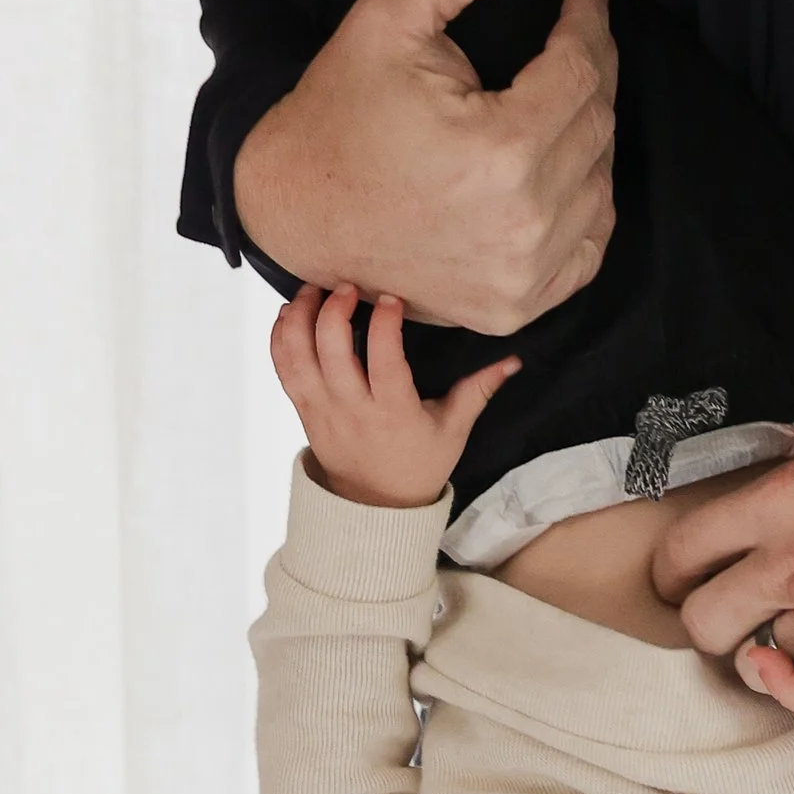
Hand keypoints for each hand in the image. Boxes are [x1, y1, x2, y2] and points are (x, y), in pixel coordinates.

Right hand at [233, 0, 616, 335]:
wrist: (296, 211)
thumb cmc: (339, 112)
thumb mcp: (385, 17)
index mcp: (500, 152)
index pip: (582, 71)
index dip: (589, 22)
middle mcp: (522, 223)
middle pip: (596, 128)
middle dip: (593, 70)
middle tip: (576, 37)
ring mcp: (521, 276)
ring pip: (600, 187)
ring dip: (589, 135)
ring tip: (560, 99)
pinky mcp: (515, 307)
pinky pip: (587, 249)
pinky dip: (586, 206)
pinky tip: (563, 167)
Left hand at [271, 284, 519, 507]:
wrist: (375, 506)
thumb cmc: (417, 464)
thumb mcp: (453, 430)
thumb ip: (478, 391)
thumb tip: (513, 361)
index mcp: (393, 413)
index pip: (384, 361)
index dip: (385, 324)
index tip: (391, 299)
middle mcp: (353, 410)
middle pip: (331, 351)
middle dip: (334, 310)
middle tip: (347, 286)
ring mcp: (322, 410)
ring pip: (298, 355)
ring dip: (300, 316)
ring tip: (314, 290)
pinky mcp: (303, 409)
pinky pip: (282, 367)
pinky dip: (280, 336)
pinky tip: (292, 313)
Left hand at [650, 421, 793, 655]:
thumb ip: (768, 488)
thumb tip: (734, 509)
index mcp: (768, 506)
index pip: (686, 548)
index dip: (668, 569)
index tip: (673, 574)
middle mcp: (785, 560)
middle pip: (707, 618)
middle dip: (701, 621)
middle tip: (709, 609)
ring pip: (761, 646)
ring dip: (762, 637)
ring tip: (765, 624)